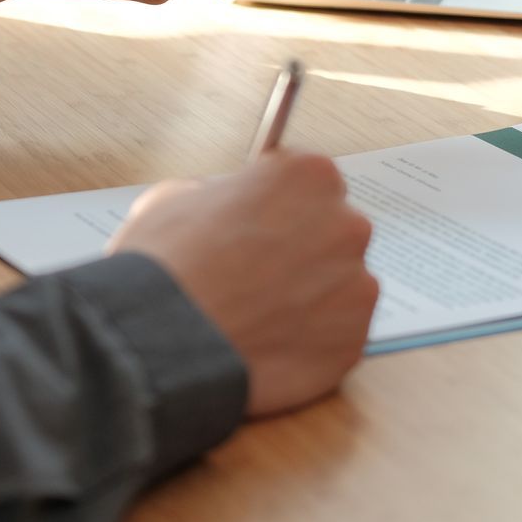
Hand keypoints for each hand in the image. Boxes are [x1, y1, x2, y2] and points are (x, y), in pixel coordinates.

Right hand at [111, 151, 377, 417]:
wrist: (165, 341)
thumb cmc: (167, 265)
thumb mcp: (176, 197)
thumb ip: (219, 195)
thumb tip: (224, 209)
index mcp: (309, 176)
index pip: (308, 182)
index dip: (277, 205)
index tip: (259, 223)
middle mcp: (346, 225)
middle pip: (332, 233)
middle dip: (301, 250)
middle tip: (256, 275)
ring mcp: (356, 287)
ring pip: (338, 288)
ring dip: (309, 297)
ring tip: (258, 317)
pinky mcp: (353, 341)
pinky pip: (337, 335)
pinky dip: (310, 341)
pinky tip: (269, 345)